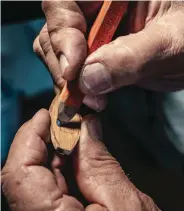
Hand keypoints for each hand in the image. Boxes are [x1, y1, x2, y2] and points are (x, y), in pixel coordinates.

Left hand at [2, 109, 159, 209]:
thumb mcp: (125, 204)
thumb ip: (102, 165)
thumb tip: (87, 126)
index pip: (20, 172)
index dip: (29, 137)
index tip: (44, 116)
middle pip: (28, 172)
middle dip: (47, 140)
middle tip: (67, 120)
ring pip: (38, 178)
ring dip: (56, 151)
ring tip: (75, 134)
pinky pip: (49, 188)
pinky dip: (62, 166)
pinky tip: (77, 155)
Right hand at [34, 1, 183, 110]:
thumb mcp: (169, 43)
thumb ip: (130, 58)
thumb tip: (88, 79)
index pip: (65, 2)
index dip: (62, 34)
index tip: (74, 69)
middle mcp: (96, 8)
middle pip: (55, 30)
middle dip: (63, 65)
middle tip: (83, 92)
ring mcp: (92, 33)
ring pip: (58, 52)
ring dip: (69, 81)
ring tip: (91, 99)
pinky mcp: (93, 54)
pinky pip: (72, 69)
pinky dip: (76, 87)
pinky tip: (91, 98)